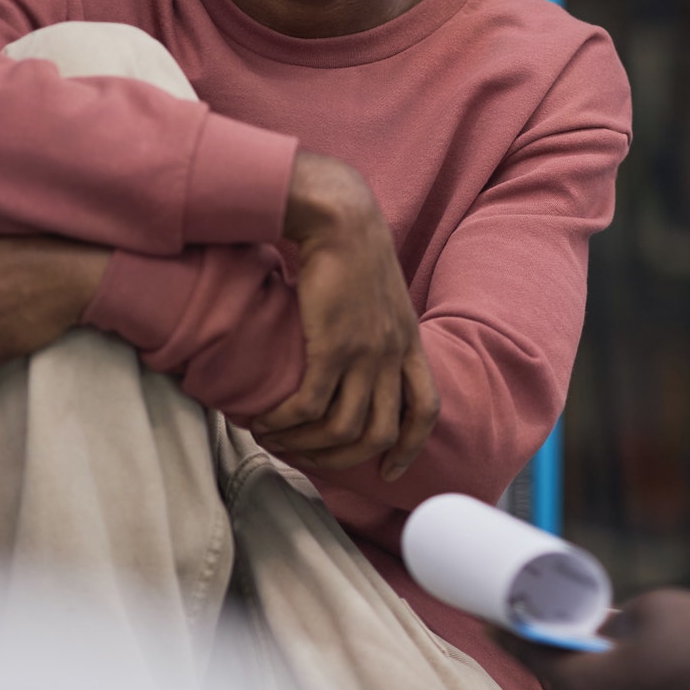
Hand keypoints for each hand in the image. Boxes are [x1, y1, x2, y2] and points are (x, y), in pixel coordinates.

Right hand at [252, 151, 439, 480]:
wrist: (341, 218)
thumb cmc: (351, 248)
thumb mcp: (380, 293)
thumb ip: (377, 324)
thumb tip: (355, 348)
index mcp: (409, 343)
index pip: (426, 410)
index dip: (411, 447)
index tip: (391, 471)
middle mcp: (392, 355)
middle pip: (381, 432)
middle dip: (345, 460)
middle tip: (310, 462)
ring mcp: (365, 353)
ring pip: (343, 429)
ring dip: (307, 446)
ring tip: (277, 443)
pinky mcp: (332, 346)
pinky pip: (310, 406)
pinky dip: (285, 423)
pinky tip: (263, 423)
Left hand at [495, 589, 689, 689]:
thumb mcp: (656, 608)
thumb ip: (615, 618)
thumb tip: (603, 627)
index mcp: (585, 686)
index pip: (532, 655)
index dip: (510, 632)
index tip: (493, 620)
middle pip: (571, 685)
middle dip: (577, 658)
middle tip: (590, 631)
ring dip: (613, 687)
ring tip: (651, 663)